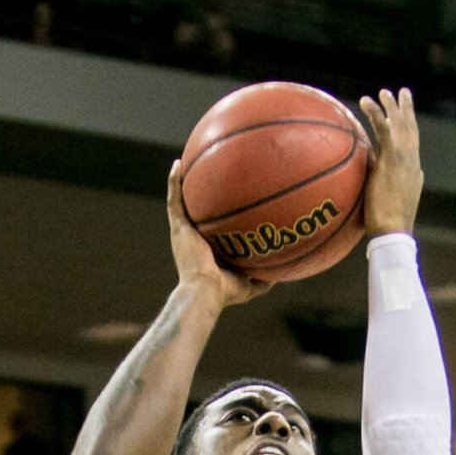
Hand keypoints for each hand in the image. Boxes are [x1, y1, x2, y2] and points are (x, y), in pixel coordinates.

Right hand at [167, 161, 265, 309]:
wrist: (205, 291)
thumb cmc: (225, 292)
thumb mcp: (249, 285)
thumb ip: (263, 279)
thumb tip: (281, 274)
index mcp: (206, 251)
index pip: (211, 230)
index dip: (216, 218)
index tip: (225, 203)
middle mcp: (193, 239)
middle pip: (195, 212)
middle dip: (199, 196)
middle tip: (207, 177)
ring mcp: (183, 232)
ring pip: (180, 202)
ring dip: (181, 183)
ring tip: (185, 162)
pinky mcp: (178, 228)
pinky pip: (174, 200)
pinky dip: (174, 182)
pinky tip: (178, 164)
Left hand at [359, 88, 422, 238]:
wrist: (393, 231)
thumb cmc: (388, 228)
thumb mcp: (392, 207)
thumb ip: (390, 192)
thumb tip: (380, 188)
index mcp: (413, 173)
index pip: (413, 146)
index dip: (410, 130)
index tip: (406, 118)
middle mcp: (412, 162)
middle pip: (411, 129)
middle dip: (407, 110)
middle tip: (402, 93)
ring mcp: (403, 158)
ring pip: (399, 124)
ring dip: (391, 106)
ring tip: (383, 92)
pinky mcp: (392, 158)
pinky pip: (382, 128)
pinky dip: (375, 112)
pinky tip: (365, 100)